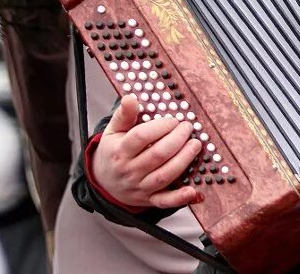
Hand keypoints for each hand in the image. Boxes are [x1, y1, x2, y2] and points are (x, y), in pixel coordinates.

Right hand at [90, 94, 202, 209]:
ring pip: (163, 176)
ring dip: (183, 160)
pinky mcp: (149, 199)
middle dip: (177, 140)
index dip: (160, 126)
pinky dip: (179, 198)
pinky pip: (164, 202)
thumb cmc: (114, 151)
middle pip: (156, 155)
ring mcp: (139, 187)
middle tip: (188, 128)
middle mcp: (129, 171)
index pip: (141, 137)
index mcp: (120, 151)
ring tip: (196, 145)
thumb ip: (124, 115)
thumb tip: (131, 97)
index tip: (173, 120)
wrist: (103, 182)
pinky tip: (193, 190)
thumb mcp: (113, 131)